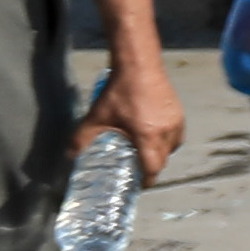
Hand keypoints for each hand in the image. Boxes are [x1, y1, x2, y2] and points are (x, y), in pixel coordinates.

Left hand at [75, 41, 182, 183]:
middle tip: (137, 166)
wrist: (139, 66)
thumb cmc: (120, 91)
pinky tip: (154, 133)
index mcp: (148, 137)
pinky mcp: (179, 113)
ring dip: (161, 153)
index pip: (153, 168)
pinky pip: (176, 135)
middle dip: (152, 166)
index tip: (140, 184)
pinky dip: (167, 140)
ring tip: (145, 150)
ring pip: (172, 148)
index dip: (147, 180)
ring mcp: (176, 123)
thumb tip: (70, 155)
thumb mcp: (96, 116)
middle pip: (163, 159)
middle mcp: (166, 133)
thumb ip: (81, 137)